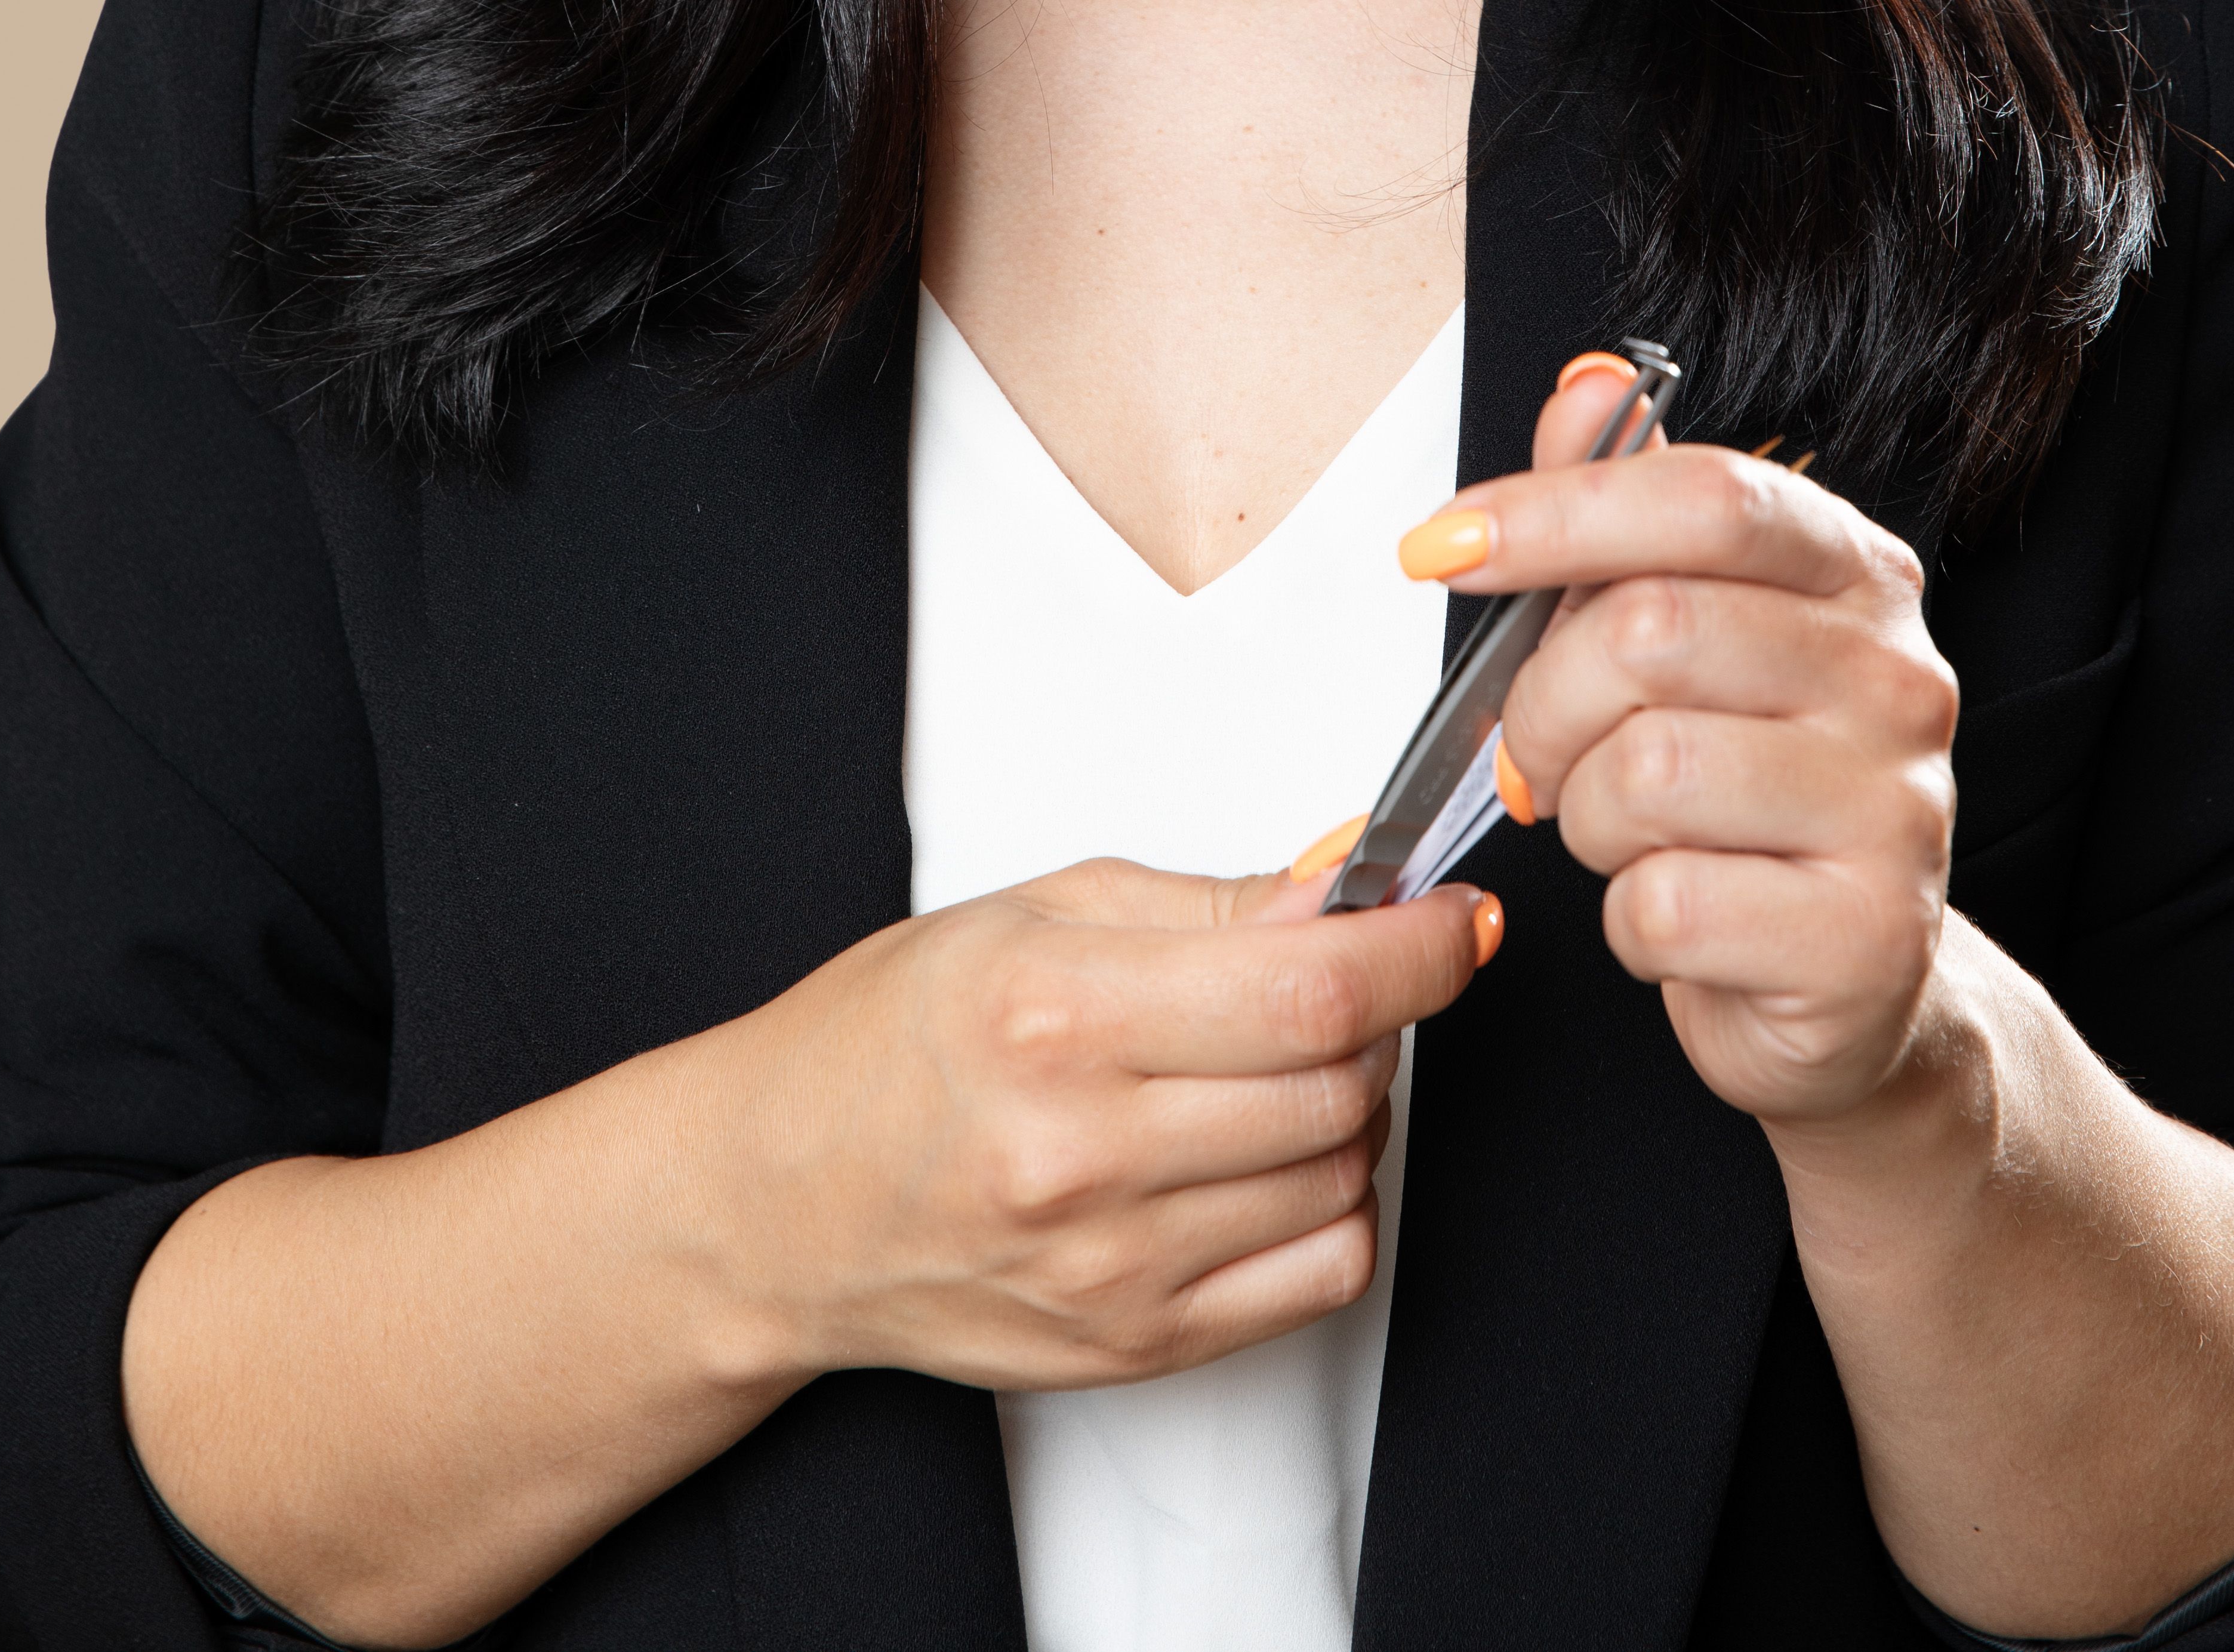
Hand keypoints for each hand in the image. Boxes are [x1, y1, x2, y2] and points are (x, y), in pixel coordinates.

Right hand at [714, 856, 1486, 1392]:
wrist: (780, 1203)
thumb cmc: (887, 1046)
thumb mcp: (1034, 913)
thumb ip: (1208, 904)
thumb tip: (1346, 890)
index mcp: (1058, 1015)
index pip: (1312, 987)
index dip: (1418, 947)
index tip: (1453, 920)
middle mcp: (1087, 1151)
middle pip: (1340, 1078)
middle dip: (1378, 1010)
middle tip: (1334, 976)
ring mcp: (1116, 1264)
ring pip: (1346, 1170)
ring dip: (1348, 1103)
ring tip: (1270, 1065)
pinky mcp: (1137, 1343)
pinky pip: (1324, 1270)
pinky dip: (1334, 1202)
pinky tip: (1269, 1157)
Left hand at [1403, 370, 1957, 1130]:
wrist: (1847, 983)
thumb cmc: (1746, 793)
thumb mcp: (1688, 630)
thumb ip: (1628, 505)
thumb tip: (1588, 384)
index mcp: (1857, 576)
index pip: (1705, 496)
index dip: (1555, 512)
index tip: (1440, 546)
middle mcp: (1899, 677)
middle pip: (1650, 632)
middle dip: (1545, 701)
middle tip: (1535, 750)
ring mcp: (1897, 810)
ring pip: (1644, 773)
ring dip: (1584, 816)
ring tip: (1625, 833)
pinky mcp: (1865, 940)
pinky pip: (1663, 907)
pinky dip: (1627, 919)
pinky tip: (1674, 914)